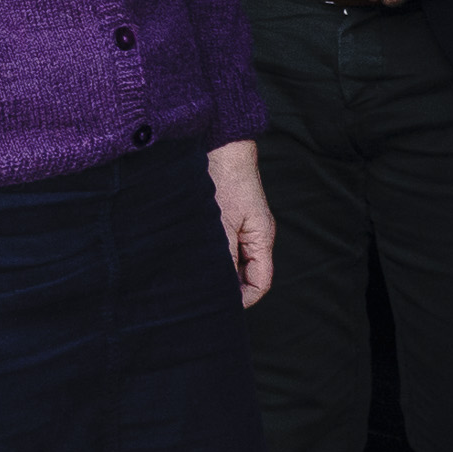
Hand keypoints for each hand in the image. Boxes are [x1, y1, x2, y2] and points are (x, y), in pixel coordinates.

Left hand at [208, 138, 277, 308]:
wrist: (218, 145)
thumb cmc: (223, 180)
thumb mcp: (220, 225)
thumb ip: (221, 257)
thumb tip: (214, 287)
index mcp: (261, 239)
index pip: (261, 283)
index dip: (243, 299)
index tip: (219, 306)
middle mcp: (255, 236)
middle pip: (247, 275)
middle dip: (227, 288)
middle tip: (200, 296)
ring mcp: (242, 227)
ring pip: (232, 262)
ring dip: (216, 270)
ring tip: (192, 276)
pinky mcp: (228, 219)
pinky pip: (223, 247)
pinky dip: (211, 255)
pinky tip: (192, 256)